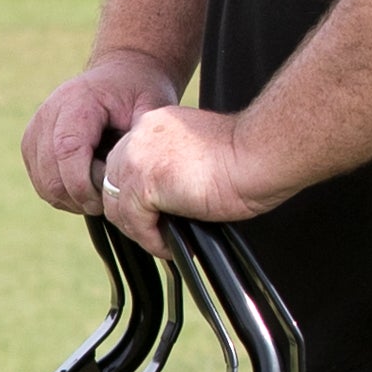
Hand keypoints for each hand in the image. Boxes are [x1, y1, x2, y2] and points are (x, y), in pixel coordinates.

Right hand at [23, 52, 182, 214]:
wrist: (117, 76)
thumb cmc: (137, 91)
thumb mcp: (151, 106)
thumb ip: (143, 137)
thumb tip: (135, 175)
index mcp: (76, 101)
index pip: (66, 150)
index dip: (84, 183)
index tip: (108, 198)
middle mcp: (47, 114)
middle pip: (51, 174)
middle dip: (81, 197)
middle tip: (109, 200)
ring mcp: (35, 131)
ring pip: (44, 184)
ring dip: (73, 199)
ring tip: (101, 193)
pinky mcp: (31, 145)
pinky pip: (42, 183)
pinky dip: (64, 195)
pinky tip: (88, 189)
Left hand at [93, 103, 276, 250]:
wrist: (258, 154)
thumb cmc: (244, 156)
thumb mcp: (196, 153)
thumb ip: (172, 165)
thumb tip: (165, 196)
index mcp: (152, 125)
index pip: (125, 163)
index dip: (134, 194)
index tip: (151, 215)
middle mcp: (138, 137)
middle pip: (113, 184)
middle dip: (131, 214)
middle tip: (154, 233)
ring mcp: (136, 159)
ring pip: (118, 206)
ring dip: (139, 230)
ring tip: (163, 242)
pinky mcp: (144, 183)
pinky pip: (135, 222)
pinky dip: (150, 240)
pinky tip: (169, 246)